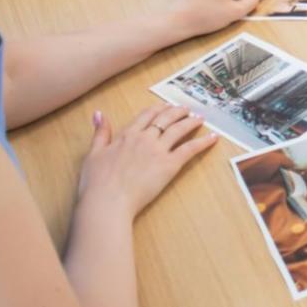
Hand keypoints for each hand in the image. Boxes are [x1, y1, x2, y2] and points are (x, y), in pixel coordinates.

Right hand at [77, 105, 217, 217]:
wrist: (107, 200)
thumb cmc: (97, 182)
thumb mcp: (93, 154)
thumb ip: (100, 133)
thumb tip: (99, 113)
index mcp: (126, 135)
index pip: (146, 116)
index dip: (157, 110)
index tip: (165, 106)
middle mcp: (144, 138)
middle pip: (164, 119)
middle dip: (176, 112)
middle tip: (186, 109)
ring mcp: (158, 150)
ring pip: (178, 130)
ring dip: (190, 122)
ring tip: (200, 118)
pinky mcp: (169, 165)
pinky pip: (189, 149)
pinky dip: (203, 142)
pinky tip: (213, 138)